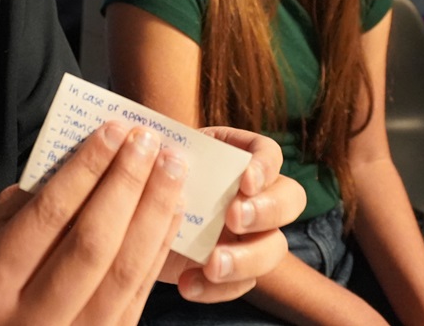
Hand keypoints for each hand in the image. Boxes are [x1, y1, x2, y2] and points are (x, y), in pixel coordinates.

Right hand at [0, 121, 187, 325]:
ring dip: (154, 211)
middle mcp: (31, 316)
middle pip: (92, 243)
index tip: (114, 131)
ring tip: (171, 166)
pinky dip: (160, 244)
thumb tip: (90, 159)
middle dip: (126, 184)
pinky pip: (140, 290)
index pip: (49, 215)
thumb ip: (30, 203)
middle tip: (147, 141)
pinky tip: (173, 207)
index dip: (86, 170)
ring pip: (124, 269)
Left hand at [158, 127, 304, 303]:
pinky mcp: (235, 269)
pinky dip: (218, 289)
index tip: (245, 181)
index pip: (269, 153)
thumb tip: (144, 135)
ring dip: (247, 258)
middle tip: (233, 218)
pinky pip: (242, 283)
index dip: (264, 166)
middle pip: (290, 199)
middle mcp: (253, 194)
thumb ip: (157, 149)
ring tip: (212, 264)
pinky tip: (188, 284)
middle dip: (267, 210)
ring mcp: (249, 234)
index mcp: (234, 156)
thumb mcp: (151, 158)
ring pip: (275, 248)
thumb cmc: (146, 176)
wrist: (133, 217)